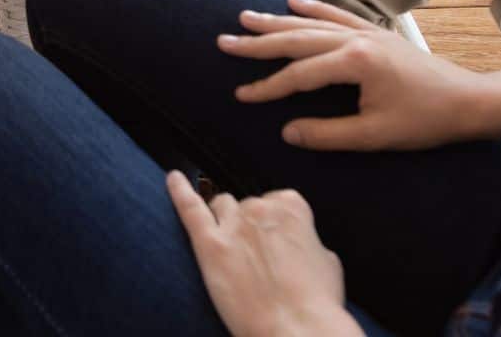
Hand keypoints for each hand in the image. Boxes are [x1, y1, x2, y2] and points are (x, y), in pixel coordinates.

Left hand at [167, 172, 358, 336]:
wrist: (297, 330)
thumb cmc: (317, 303)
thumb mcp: (327, 261)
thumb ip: (307, 240)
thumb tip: (296, 242)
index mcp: (292, 206)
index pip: (277, 202)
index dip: (274, 225)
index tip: (276, 243)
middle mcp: (261, 207)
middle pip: (247, 205)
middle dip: (249, 226)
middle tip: (256, 258)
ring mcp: (233, 224)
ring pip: (221, 206)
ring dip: (224, 220)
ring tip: (229, 246)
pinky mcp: (210, 245)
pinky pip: (189, 208)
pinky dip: (179, 191)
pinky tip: (173, 179)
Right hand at [221, 0, 487, 150]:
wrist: (468, 101)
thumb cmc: (425, 121)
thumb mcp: (375, 136)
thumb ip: (328, 133)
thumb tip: (288, 132)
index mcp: (355, 62)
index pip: (299, 75)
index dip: (267, 88)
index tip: (241, 96)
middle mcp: (357, 39)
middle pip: (297, 39)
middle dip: (259, 42)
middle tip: (225, 41)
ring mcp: (367, 32)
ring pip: (312, 24)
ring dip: (278, 22)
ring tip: (246, 18)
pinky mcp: (377, 33)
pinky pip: (337, 16)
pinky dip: (313, 9)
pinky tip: (293, 4)